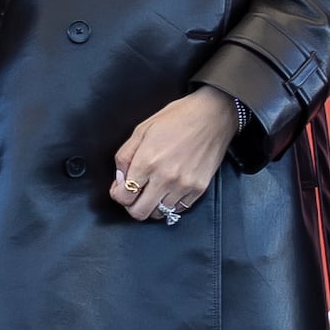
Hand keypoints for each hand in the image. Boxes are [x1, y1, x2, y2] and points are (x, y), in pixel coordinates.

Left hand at [108, 88, 240, 223]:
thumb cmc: (176, 119)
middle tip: (134, 194)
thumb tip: (120, 179)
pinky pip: (178, 209)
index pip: (123, 197)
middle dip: (132, 205)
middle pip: (139, 213)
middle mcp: (165, 178)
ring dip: (152, 205)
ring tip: (153, 190)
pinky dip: (170, 204)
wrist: (212, 116)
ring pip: (159, 213)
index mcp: (147, 162)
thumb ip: (125, 156)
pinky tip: (169, 189)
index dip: (118, 194)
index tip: (121, 187)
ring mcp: (183, 186)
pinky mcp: (199, 189)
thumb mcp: (141, 130)